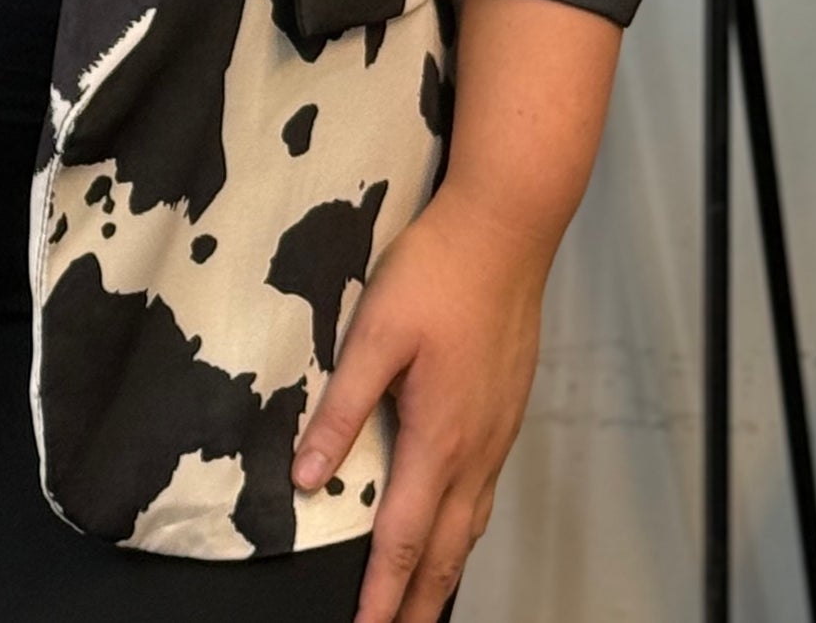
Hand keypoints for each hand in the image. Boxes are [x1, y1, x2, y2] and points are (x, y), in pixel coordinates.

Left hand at [290, 179, 548, 622]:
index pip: (403, 540)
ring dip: (443, 571)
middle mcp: (475, 449)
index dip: (382, 595)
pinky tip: (454, 524)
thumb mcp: (376, 333)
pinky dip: (465, 529)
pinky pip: (485, 492)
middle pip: (445, 551)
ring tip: (422, 602)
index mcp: (439, 439)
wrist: (507, 229)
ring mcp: (498, 432)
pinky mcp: (507, 410)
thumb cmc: (437, 272)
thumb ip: (341, 407)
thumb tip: (307, 476)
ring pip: (470, 525)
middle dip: (418, 603)